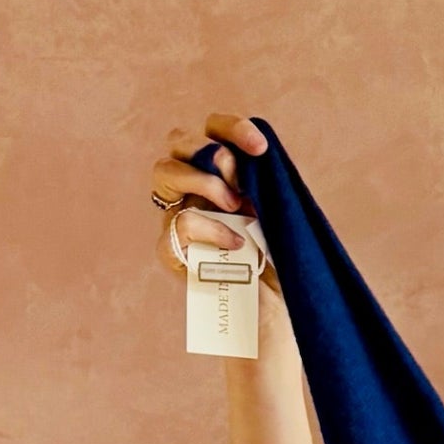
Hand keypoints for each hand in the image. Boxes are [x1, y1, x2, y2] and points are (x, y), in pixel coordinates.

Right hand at [151, 113, 280, 295]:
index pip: (214, 130)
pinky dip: (209, 228)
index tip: (260, 146)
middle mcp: (194, 189)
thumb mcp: (279, 216)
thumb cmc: (278, 264)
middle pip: (179, 141)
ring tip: (235, 206)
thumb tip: (250, 158)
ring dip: (202, 181)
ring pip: (164, 172)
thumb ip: (264, 184)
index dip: (232, 128)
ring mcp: (178, 216)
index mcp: (222, 174)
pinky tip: (236, 243)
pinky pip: (178, 224)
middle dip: (209, 150)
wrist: (273, 314)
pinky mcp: (172, 250)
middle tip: (238, 177)